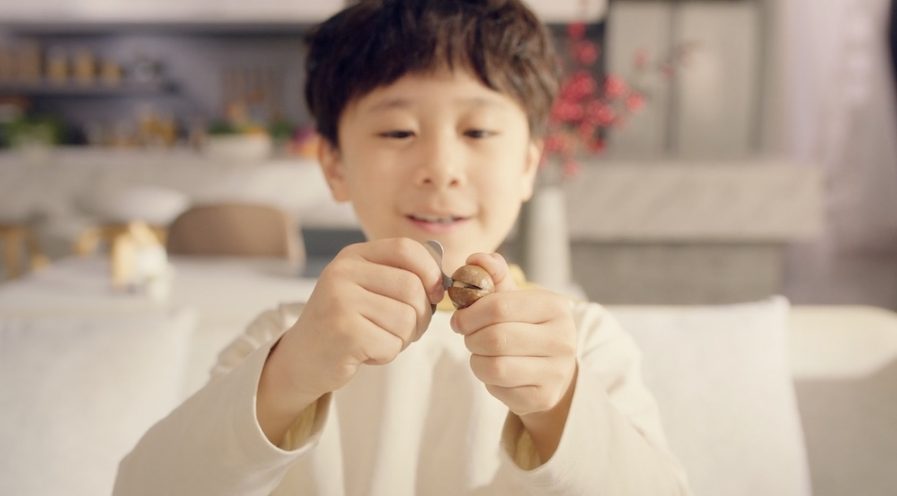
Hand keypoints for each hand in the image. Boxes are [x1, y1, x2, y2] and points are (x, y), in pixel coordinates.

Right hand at [258, 238, 443, 441]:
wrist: (302, 358)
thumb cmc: (346, 323)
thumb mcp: (367, 288)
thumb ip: (400, 276)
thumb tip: (443, 280)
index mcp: (353, 256)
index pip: (407, 249)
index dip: (431, 272)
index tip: (434, 294)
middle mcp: (343, 273)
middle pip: (413, 288)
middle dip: (421, 316)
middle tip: (406, 330)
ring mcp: (340, 301)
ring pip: (407, 318)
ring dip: (403, 338)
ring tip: (380, 339)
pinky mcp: (343, 332)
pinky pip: (392, 343)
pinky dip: (387, 354)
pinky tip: (366, 352)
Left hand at [450, 253, 577, 459]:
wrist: (554, 371)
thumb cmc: (527, 328)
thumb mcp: (515, 299)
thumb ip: (494, 277)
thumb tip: (475, 259)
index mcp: (554, 306)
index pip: (498, 307)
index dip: (469, 313)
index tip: (459, 319)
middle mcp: (562, 338)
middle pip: (494, 338)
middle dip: (471, 338)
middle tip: (469, 337)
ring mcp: (555, 371)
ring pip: (494, 366)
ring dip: (476, 360)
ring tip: (481, 354)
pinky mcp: (543, 397)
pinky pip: (498, 388)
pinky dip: (488, 380)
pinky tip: (496, 372)